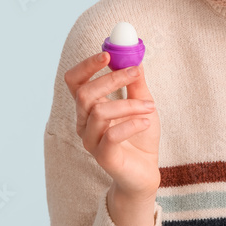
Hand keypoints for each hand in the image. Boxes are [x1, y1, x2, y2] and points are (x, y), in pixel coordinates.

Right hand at [64, 52, 160, 197]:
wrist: (146, 170)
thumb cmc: (141, 136)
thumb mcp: (142, 103)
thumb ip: (136, 83)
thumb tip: (134, 57)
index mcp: (89, 106)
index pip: (74, 81)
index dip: (86, 66)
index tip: (108, 54)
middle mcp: (84, 122)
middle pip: (84, 94)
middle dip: (111, 79)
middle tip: (135, 72)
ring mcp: (91, 140)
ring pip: (100, 112)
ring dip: (129, 104)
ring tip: (151, 106)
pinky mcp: (103, 157)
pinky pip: (111, 135)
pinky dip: (131, 124)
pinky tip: (146, 121)